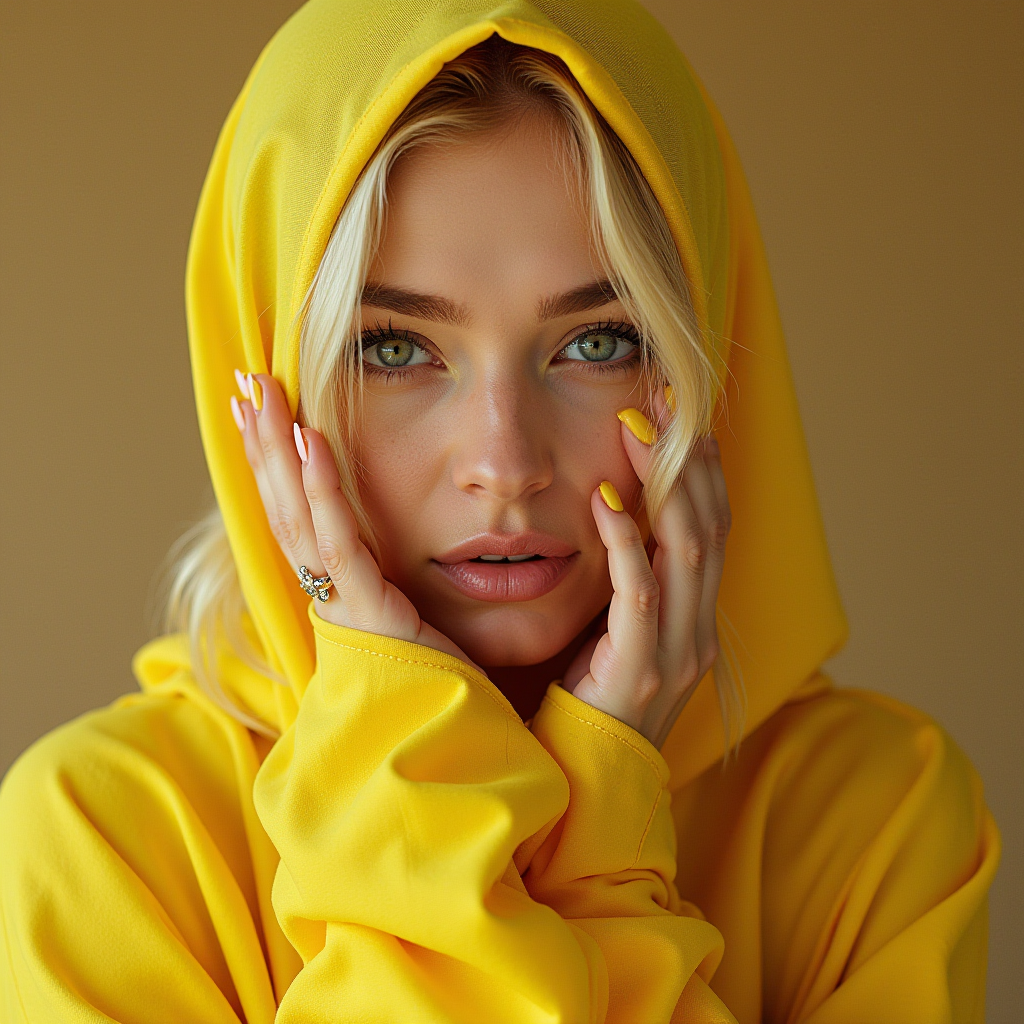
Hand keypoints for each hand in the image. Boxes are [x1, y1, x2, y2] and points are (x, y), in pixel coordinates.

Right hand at [231, 372, 474, 666]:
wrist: (442, 745)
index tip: (260, 413)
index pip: (297, 515)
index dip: (274, 464)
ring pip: (298, 515)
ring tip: (260, 393)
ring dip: (277, 451)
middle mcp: (327, 594)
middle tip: (243, 381)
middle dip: (262, 443)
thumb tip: (382, 552)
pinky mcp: (367, 614)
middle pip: (284, 505)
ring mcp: (341, 604)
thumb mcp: (407, 617)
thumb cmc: (433, 685)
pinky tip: (310, 440)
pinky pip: (339, 544)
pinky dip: (323, 490)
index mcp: (336, 591)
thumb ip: (386, 583)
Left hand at [563, 404, 730, 749]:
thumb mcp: (619, 630)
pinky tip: (603, 503)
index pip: (713, 529)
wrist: (587, 780)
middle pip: (708, 528)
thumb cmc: (592, 697)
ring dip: (662, 487)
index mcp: (698, 618)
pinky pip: (641, 595)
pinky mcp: (638, 670)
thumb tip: (613, 512)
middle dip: (688, 462)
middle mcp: (699, 630)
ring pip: (687, 552)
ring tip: (636, 434)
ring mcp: (676, 652)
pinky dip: (625, 544)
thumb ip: (631, 580)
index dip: (703, 471)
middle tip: (663, 405)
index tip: (680, 417)